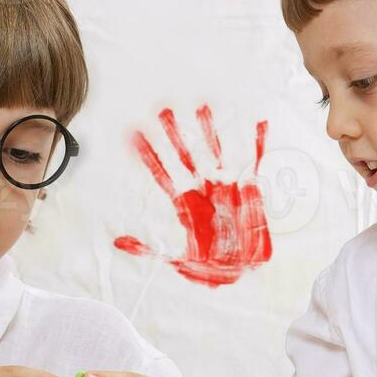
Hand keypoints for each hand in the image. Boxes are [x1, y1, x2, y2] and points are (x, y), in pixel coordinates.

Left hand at [113, 105, 272, 287]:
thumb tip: (116, 242)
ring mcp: (225, 186)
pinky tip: (259, 124)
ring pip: (214, 151)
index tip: (135, 133)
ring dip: (209, 130)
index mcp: (185, 202)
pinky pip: (253, 162)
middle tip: (163, 110)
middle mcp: (203, 189)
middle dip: (175, 134)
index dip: (149, 155)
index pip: (162, 173)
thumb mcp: (172, 258)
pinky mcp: (248, 190)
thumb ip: (145, 248)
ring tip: (203, 106)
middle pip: (185, 155)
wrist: (237, 270)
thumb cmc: (207, 263)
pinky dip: (257, 143)